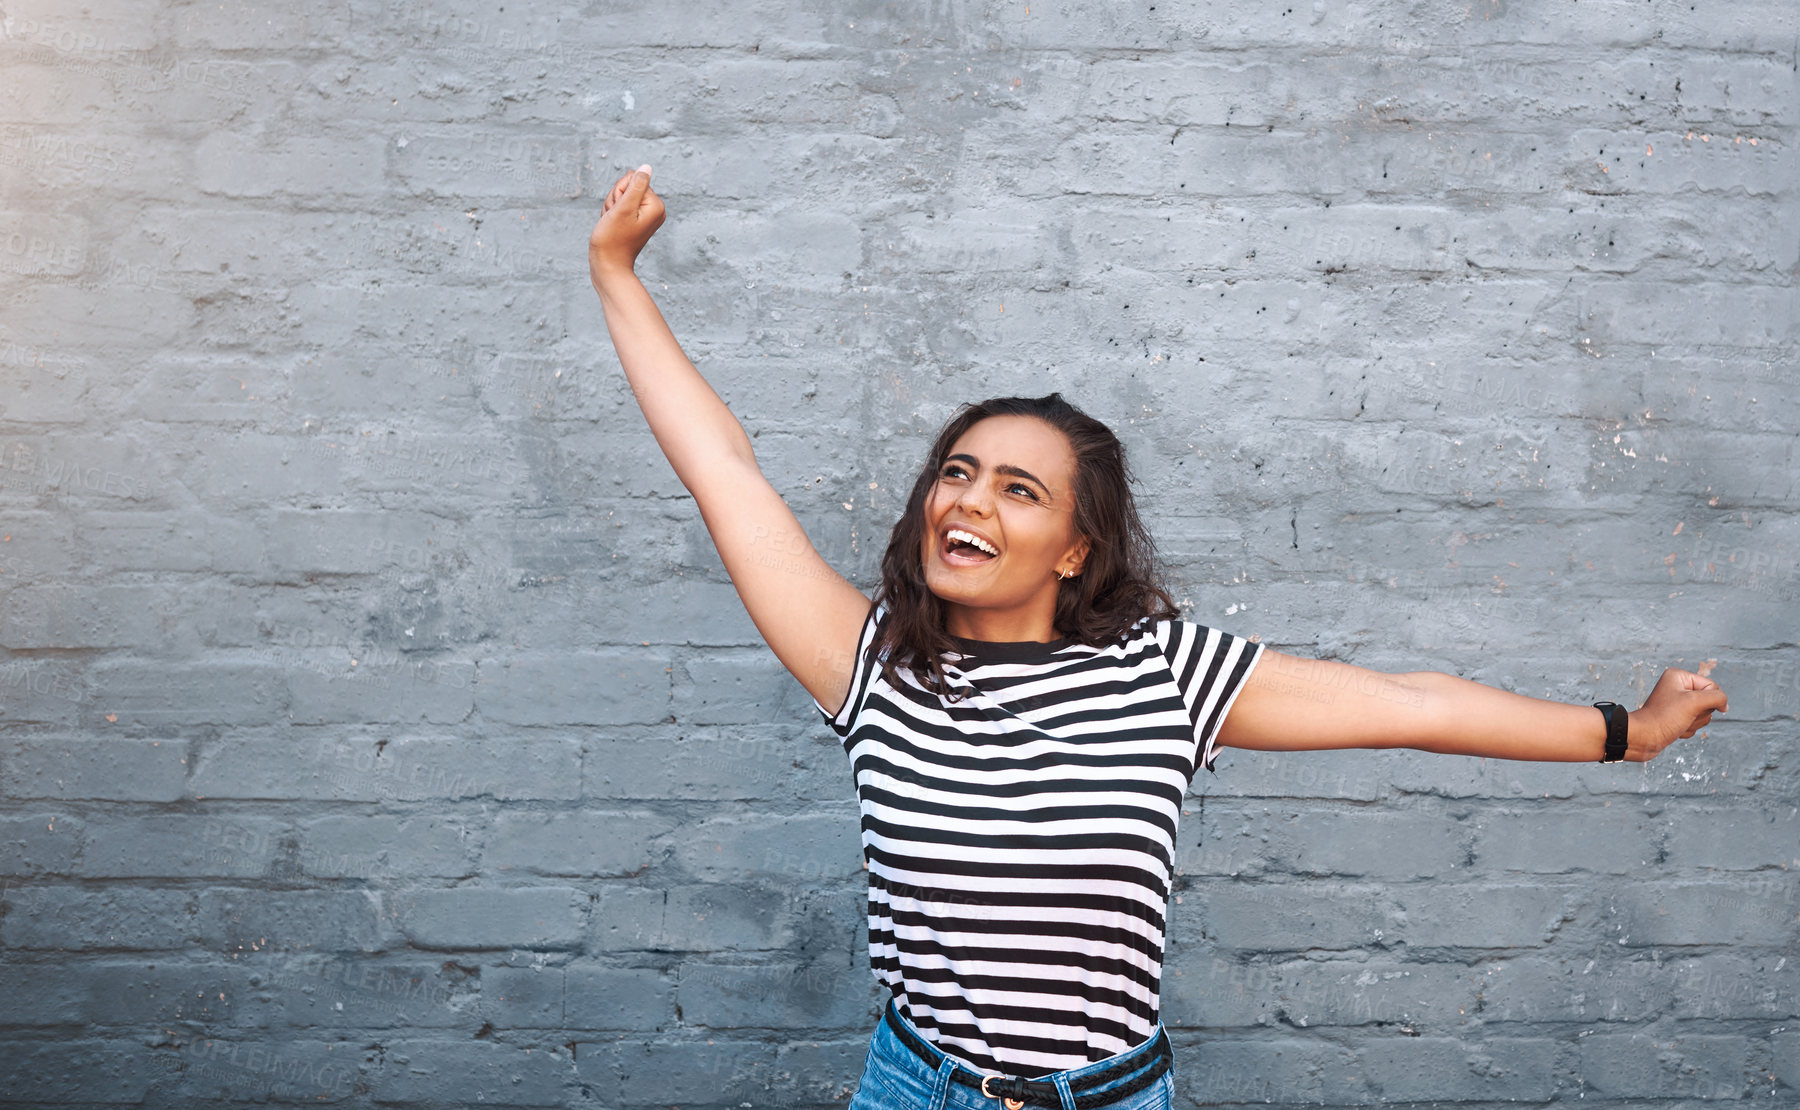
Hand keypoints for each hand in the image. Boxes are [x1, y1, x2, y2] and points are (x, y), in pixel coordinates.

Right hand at [589, 164, 664, 285]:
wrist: (608, 265)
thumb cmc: (613, 239)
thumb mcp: (623, 208)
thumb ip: (636, 185)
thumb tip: (646, 167)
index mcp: (656, 204)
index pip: (632, 179)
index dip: (619, 193)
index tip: (618, 212)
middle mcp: (654, 209)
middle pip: (627, 186)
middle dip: (615, 200)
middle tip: (614, 219)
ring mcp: (645, 216)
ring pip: (620, 196)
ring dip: (611, 208)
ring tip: (612, 224)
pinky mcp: (636, 221)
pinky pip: (620, 207)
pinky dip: (612, 214)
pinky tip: (612, 226)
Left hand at [1625, 667, 1727, 760]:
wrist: (1643, 738)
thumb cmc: (1664, 717)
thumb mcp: (1694, 702)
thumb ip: (1716, 698)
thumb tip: (1724, 705)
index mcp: (1679, 677)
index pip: (1711, 686)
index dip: (1709, 700)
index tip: (1693, 707)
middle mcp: (1678, 688)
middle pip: (1708, 702)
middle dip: (1700, 713)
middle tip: (1683, 716)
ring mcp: (1677, 704)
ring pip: (1703, 715)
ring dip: (1694, 723)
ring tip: (1677, 724)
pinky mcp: (1676, 718)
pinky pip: (1694, 724)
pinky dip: (1687, 730)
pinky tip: (1674, 730)